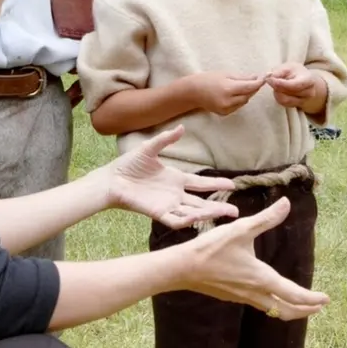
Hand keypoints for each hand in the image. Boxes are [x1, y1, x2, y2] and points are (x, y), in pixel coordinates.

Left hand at [102, 125, 239, 228]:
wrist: (111, 180)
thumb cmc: (128, 165)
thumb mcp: (149, 149)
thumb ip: (166, 139)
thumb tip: (182, 127)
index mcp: (176, 179)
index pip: (202, 183)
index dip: (217, 184)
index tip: (233, 184)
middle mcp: (175, 194)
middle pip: (202, 203)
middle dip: (219, 207)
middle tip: (235, 212)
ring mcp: (167, 205)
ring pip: (193, 213)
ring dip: (208, 214)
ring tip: (223, 214)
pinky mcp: (157, 213)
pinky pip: (175, 220)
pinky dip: (187, 220)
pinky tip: (197, 217)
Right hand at [179, 197, 329, 320]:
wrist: (183, 268)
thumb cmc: (212, 248)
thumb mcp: (241, 229)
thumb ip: (266, 218)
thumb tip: (286, 203)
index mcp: (262, 278)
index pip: (294, 295)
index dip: (312, 299)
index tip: (326, 299)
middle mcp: (255, 293)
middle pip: (287, 310)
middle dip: (305, 310)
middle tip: (319, 306)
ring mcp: (243, 297)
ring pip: (273, 310)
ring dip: (290, 309)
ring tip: (300, 303)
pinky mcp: (232, 296)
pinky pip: (260, 305)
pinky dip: (274, 305)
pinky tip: (270, 294)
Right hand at [188, 72, 265, 115]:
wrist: (193, 92)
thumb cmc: (209, 79)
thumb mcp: (226, 74)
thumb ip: (243, 77)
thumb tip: (257, 78)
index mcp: (228, 89)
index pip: (249, 87)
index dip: (259, 83)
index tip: (266, 77)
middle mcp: (228, 101)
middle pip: (248, 95)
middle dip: (253, 88)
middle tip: (256, 80)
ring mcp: (226, 109)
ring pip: (244, 101)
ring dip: (246, 94)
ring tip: (242, 86)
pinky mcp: (224, 113)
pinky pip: (238, 106)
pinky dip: (239, 100)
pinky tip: (234, 94)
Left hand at [265, 63, 326, 112]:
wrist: (305, 80)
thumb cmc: (296, 72)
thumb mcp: (289, 66)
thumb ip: (279, 71)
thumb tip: (269, 77)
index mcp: (309, 80)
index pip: (294, 85)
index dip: (280, 84)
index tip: (269, 79)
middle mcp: (309, 93)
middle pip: (287, 93)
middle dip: (276, 86)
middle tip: (270, 80)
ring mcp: (303, 101)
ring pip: (283, 99)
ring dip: (276, 92)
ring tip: (276, 84)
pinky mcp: (296, 106)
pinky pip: (283, 103)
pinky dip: (277, 97)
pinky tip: (279, 90)